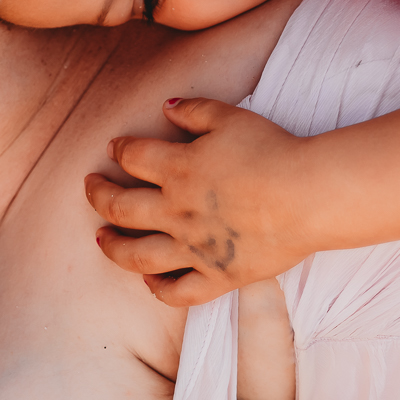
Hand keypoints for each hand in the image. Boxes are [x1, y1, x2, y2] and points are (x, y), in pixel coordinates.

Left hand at [86, 98, 319, 306]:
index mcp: (178, 169)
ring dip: (112, 246)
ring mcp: (193, 248)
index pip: (132, 157)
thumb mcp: (231, 117)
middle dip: (98, 195)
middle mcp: (176, 211)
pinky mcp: (217, 276)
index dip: (119, 150)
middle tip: (91, 188)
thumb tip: (166, 107)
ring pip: (137, 255)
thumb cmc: (274, 151)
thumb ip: (194, 110)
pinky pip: (179, 292)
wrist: (308, 196)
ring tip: (100, 239)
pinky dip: (159, 290)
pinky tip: (149, 282)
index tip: (114, 148)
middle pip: (120, 207)